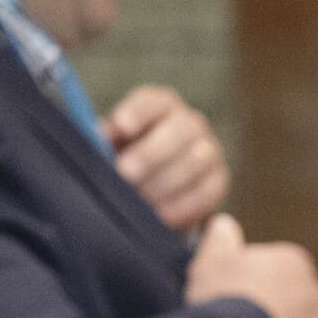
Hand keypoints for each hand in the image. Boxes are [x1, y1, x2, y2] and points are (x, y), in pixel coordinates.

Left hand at [105, 84, 229, 233]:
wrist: (156, 188)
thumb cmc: (127, 160)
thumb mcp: (112, 146)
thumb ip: (105, 140)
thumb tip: (98, 139)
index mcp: (161, 106)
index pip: (153, 101)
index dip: (138, 111)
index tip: (121, 126)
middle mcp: (190, 123)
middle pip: (180, 129)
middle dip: (151, 152)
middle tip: (125, 172)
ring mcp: (209, 151)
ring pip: (196, 161)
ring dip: (165, 181)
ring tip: (141, 199)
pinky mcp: (219, 181)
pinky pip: (207, 191)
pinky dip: (183, 205)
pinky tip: (162, 216)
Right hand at [186, 213, 317, 317]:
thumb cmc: (222, 299)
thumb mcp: (211, 259)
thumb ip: (221, 238)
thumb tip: (225, 225)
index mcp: (295, 262)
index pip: (275, 267)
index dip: (248, 280)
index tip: (230, 292)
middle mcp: (316, 294)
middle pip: (289, 298)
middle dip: (269, 307)